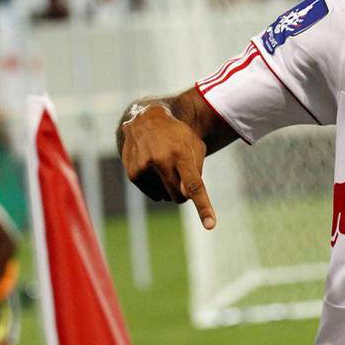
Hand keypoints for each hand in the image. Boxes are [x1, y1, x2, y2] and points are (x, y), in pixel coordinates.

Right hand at [120, 104, 215, 228]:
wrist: (146, 120)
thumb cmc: (178, 136)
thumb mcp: (195, 146)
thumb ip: (196, 171)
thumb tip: (187, 196)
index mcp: (180, 154)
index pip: (194, 185)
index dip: (203, 206)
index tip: (210, 225)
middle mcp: (160, 160)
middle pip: (179, 196)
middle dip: (184, 193)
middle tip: (183, 176)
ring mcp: (144, 168)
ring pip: (166, 196)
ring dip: (170, 187)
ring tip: (166, 163)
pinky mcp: (133, 174)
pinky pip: (154, 194)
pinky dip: (159, 187)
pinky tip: (155, 168)